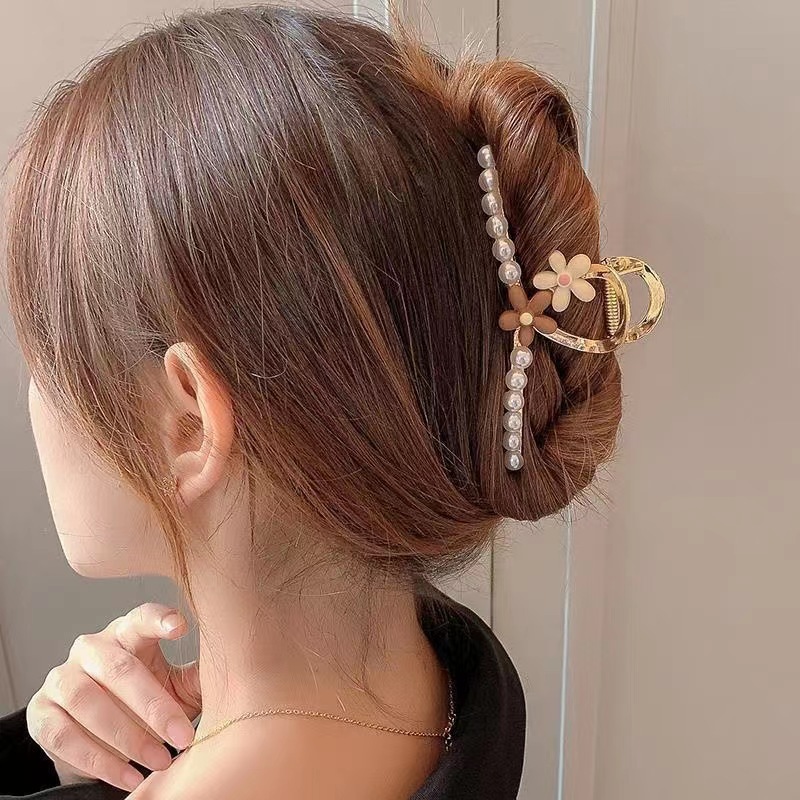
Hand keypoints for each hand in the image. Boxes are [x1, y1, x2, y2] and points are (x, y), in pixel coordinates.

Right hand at [26, 603, 200, 791]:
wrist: (100, 731)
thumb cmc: (147, 695)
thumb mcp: (174, 683)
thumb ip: (197, 675)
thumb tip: (241, 674)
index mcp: (127, 633)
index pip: (140, 617)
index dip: (158, 619)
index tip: (182, 626)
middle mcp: (91, 648)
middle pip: (119, 669)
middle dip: (153, 707)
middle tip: (183, 737)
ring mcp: (62, 678)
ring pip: (88, 702)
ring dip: (127, 737)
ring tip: (160, 761)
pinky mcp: (42, 713)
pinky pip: (64, 737)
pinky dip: (98, 761)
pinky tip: (128, 775)